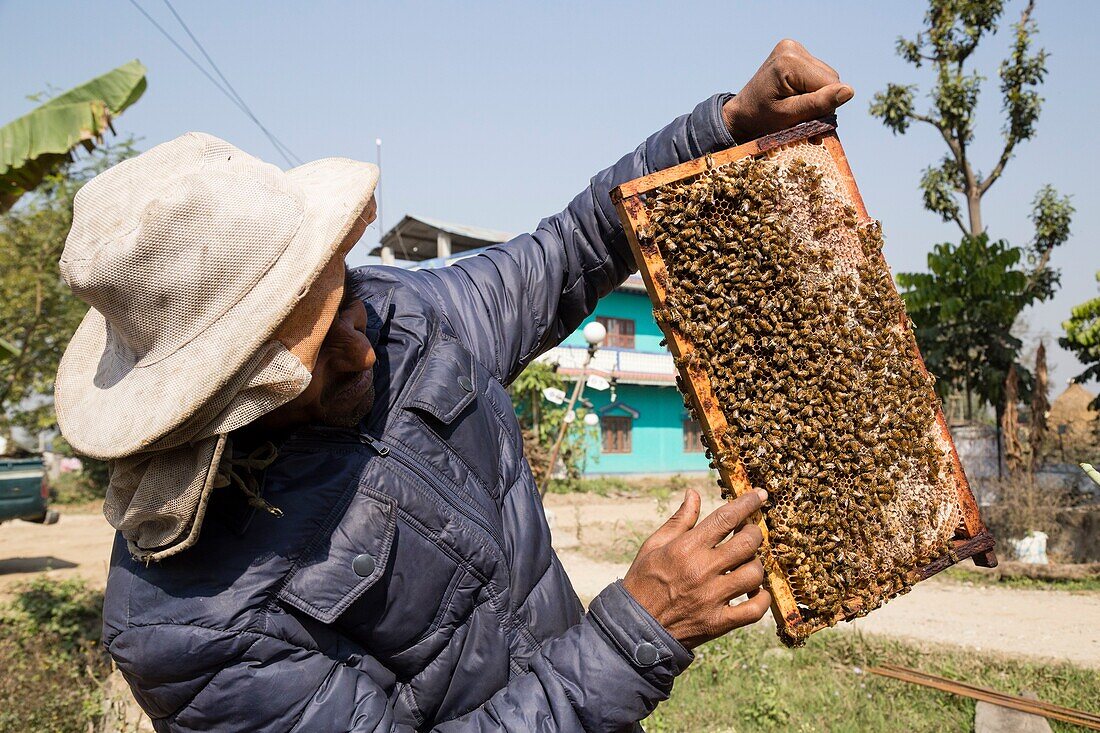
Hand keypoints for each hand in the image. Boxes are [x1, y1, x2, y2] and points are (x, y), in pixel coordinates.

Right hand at [622, 488, 770, 649]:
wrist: (635, 627)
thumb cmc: (643, 581)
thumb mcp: (654, 545)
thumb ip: (680, 520)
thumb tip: (693, 493)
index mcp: (686, 548)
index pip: (725, 518)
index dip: (747, 503)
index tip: (760, 495)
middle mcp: (702, 570)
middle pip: (747, 543)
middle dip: (754, 533)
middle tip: (749, 533)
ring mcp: (712, 598)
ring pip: (754, 574)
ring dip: (756, 565)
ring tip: (747, 564)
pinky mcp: (719, 622)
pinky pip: (755, 610)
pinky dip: (762, 599)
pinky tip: (756, 592)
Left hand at [722, 39, 854, 141]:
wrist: (741, 114)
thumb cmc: (760, 119)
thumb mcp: (788, 116)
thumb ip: (817, 104)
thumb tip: (849, 91)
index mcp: (789, 61)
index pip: (829, 84)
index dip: (825, 107)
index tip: (809, 123)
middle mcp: (792, 48)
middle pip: (830, 79)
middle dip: (821, 103)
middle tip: (803, 121)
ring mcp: (793, 48)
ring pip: (827, 79)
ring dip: (818, 98)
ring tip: (798, 111)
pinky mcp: (794, 54)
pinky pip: (818, 75)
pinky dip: (812, 91)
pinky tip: (797, 100)